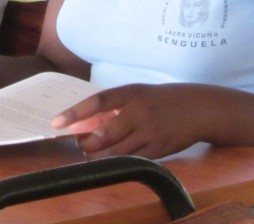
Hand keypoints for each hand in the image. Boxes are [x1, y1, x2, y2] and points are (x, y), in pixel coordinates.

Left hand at [51, 84, 201, 159]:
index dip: (75, 113)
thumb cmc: (159, 100)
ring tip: (92, 152)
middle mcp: (139, 112)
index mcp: (131, 93)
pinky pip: (130, 160)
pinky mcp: (158, 150)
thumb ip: (111, 107)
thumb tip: (82, 124)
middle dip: (86, 143)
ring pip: (114, 152)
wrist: (197, 109)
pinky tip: (113, 157)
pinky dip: (117, 160)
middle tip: (80, 143)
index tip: (56, 123)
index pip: (97, 102)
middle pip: (103, 135)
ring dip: (98, 155)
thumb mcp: (136, 94)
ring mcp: (150, 133)